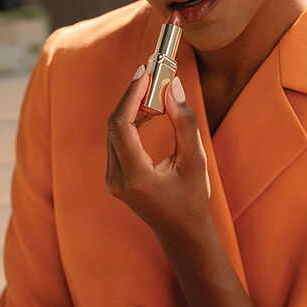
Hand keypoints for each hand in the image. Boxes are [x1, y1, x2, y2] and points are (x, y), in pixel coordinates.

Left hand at [106, 68, 212, 245]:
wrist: (182, 232)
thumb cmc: (192, 199)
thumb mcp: (195, 160)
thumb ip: (184, 122)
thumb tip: (173, 87)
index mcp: (136, 177)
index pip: (122, 125)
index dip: (131, 95)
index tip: (145, 74)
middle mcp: (117, 179)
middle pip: (114, 125)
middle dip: (132, 98)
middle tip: (152, 77)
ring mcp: (112, 180)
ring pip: (113, 131)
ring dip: (131, 109)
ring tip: (154, 93)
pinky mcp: (114, 177)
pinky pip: (116, 141)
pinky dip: (130, 122)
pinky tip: (148, 112)